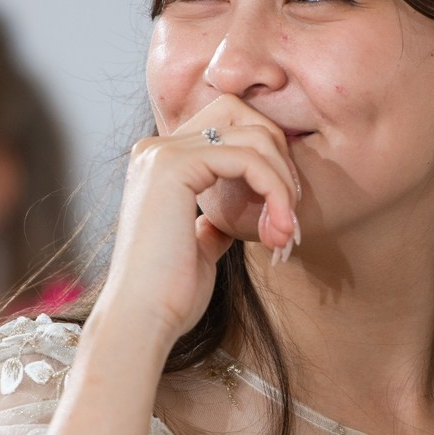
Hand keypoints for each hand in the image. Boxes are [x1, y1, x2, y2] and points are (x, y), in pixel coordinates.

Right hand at [49, 96, 299, 434]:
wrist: (143, 320)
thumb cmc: (170, 296)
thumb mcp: (200, 247)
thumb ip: (214, 220)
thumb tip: (236, 216)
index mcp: (160, 162)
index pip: (231, 127)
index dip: (269, 162)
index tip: (284, 214)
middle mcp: (156, 148)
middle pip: (244, 114)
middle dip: (280, 159)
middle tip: (290, 216)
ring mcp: (161, 153)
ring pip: (253, 135)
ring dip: (283, 183)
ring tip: (286, 231)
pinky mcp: (173, 167)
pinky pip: (248, 158)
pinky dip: (275, 190)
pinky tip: (278, 227)